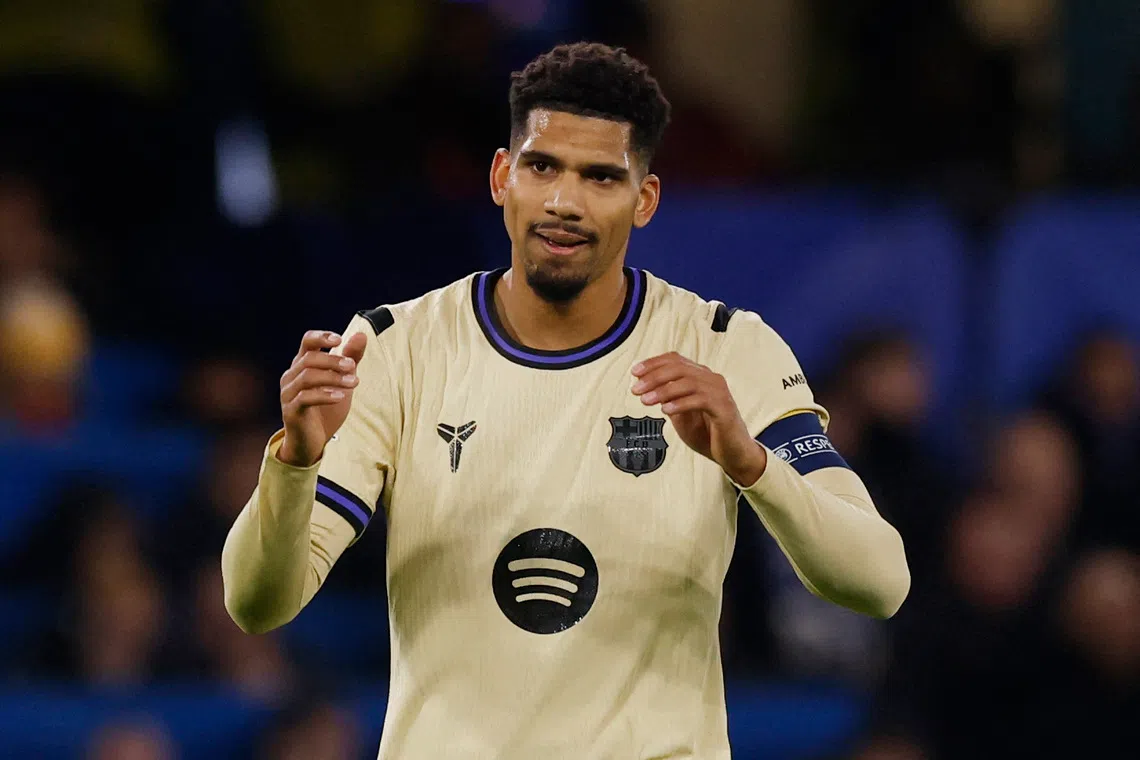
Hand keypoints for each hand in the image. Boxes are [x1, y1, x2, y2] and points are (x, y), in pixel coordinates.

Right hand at [278, 330, 367, 466]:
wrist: (312, 442)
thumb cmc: (326, 409)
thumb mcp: (343, 382)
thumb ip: (350, 359)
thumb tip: (361, 335)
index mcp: (302, 365)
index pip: (307, 341)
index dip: (321, 337)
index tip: (339, 340)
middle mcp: (291, 376)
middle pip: (309, 358)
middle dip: (333, 360)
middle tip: (352, 367)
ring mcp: (289, 393)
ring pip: (307, 376)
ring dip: (333, 377)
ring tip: (354, 383)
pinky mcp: (291, 411)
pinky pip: (305, 397)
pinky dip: (325, 394)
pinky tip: (340, 396)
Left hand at [631, 352, 766, 484]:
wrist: (732, 454)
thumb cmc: (707, 433)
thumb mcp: (681, 414)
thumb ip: (668, 399)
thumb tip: (644, 387)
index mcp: (701, 376)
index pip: (675, 360)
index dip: (653, 363)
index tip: (634, 372)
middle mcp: (711, 379)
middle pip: (679, 368)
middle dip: (654, 376)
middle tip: (635, 389)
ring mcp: (720, 393)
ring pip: (689, 382)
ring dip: (664, 390)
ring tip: (645, 401)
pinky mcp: (724, 409)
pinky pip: (700, 400)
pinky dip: (680, 403)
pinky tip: (666, 410)